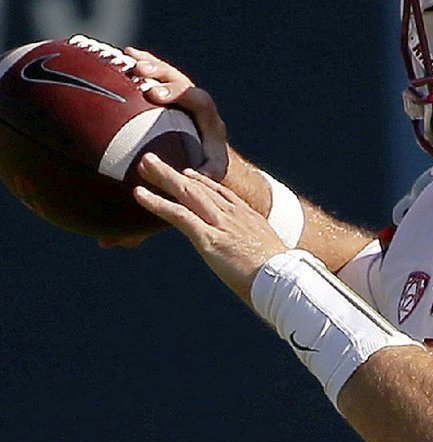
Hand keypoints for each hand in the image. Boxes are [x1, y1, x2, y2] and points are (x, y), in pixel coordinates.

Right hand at [124, 47, 229, 179]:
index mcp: (208, 118)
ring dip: (149, 63)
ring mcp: (181, 95)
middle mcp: (195, 101)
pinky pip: (157, 74)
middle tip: (139, 71)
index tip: (153, 94)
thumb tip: (200, 174)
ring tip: (129, 57)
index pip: (197, 99)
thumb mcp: (212, 170)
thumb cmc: (209, 163)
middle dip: (160, 73)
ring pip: (168, 73)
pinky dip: (143, 63)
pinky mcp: (169, 94)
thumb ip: (209, 171)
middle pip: (180, 80)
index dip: (176, 92)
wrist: (209, 155)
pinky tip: (125, 55)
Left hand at [133, 154, 285, 301]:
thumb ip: (261, 260)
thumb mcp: (273, 263)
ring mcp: (220, 224)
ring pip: (187, 192)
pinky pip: (177, 214)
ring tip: (143, 165)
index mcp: (250, 219)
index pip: (223, 194)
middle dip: (176, 172)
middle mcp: (233, 215)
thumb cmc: (282, 280)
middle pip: (201, 186)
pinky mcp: (208, 237)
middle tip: (155, 160)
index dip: (204, 182)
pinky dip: (157, 203)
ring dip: (163, 177)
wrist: (284, 281)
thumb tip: (263, 272)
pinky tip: (139, 194)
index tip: (191, 173)